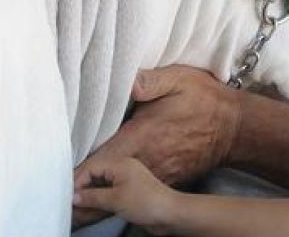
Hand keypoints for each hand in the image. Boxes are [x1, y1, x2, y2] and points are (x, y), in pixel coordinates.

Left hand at [71, 65, 242, 226]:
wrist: (235, 128)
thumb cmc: (203, 100)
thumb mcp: (178, 79)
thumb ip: (148, 80)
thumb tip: (124, 80)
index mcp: (141, 138)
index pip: (101, 163)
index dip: (76, 176)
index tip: (56, 183)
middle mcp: (145, 163)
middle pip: (104, 191)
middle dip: (79, 200)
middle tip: (53, 206)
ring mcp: (155, 176)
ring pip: (117, 199)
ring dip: (92, 205)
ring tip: (68, 209)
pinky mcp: (164, 181)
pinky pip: (133, 197)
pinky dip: (112, 202)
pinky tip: (95, 202)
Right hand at [73, 157, 176, 234]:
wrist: (170, 214)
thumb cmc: (147, 202)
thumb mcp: (115, 200)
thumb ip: (92, 197)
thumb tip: (75, 197)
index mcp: (120, 164)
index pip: (91, 167)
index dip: (78, 180)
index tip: (69, 194)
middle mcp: (123, 169)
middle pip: (96, 175)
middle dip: (82, 188)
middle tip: (71, 201)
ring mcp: (126, 181)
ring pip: (101, 185)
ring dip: (90, 196)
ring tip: (78, 206)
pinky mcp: (129, 193)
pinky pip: (109, 194)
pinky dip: (100, 200)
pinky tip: (92, 209)